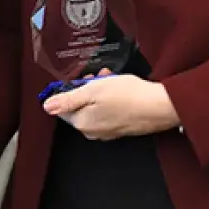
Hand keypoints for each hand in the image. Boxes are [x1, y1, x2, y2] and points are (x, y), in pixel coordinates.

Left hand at [42, 72, 179, 139]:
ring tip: (112, 79)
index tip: (83, 80)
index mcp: (82, 124)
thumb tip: (47, 106)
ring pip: (96, 107)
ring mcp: (109, 132)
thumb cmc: (128, 96)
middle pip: (81, 107)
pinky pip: (110, 112)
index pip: (64, 107)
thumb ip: (67, 100)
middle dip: (88, 89)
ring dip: (101, 91)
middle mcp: (93, 132)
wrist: (161, 106)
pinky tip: (122, 89)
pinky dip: (112, 100)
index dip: (72, 89)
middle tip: (99, 76)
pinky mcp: (122, 128)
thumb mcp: (92, 91)